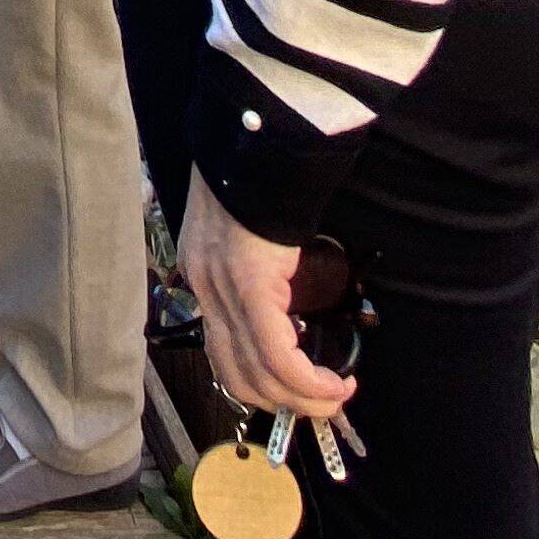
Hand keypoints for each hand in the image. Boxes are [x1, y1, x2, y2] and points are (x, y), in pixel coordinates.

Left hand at [179, 172, 352, 425]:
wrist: (255, 135)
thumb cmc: (256, 176)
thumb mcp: (244, 232)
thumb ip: (257, 272)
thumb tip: (291, 313)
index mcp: (201, 276)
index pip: (222, 356)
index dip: (262, 386)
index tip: (299, 391)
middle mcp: (204, 288)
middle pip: (238, 378)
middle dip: (286, 404)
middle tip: (326, 400)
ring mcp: (222, 288)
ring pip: (259, 376)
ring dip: (303, 399)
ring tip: (336, 393)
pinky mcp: (249, 284)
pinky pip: (277, 355)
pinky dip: (308, 381)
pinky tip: (335, 381)